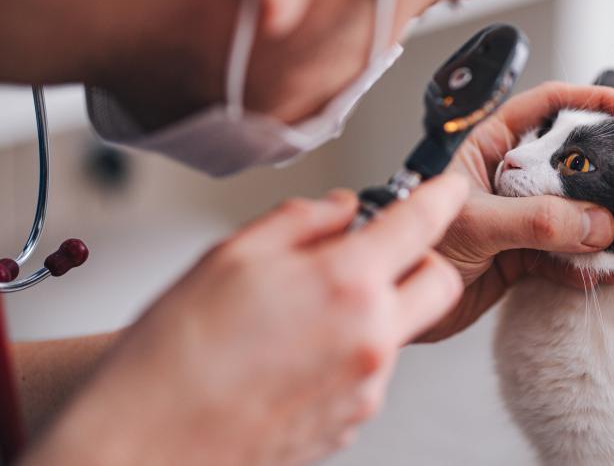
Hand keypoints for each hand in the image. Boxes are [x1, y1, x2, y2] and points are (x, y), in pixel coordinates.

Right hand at [24, 176, 467, 465]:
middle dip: (422, 261)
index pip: (421, 225)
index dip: (443, 196)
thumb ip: (302, 221)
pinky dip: (347, 353)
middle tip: (376, 254)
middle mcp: (371, 338)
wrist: (146, 443)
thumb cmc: (176, 353)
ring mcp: (366, 388)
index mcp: (347, 284)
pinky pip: (369, 372)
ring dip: (373, 311)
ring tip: (298, 315)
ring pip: (400, 330)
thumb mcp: (232, 255)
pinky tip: (291, 355)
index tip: (452, 188)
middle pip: (440, 285)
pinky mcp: (351, 423)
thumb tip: (341, 209)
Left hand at [420, 82, 613, 341]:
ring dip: (602, 228)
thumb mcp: (477, 222)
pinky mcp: (521, 258)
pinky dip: (586, 267)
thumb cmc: (411, 242)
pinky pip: (564, 257)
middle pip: (572, 162)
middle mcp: (509, 177)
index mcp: (492, 145)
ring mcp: (518, 217)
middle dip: (608, 174)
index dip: (595, 104)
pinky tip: (604, 273)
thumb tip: (599, 223)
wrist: (390, 300)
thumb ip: (536, 220)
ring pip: (574, 213)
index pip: (551, 106)